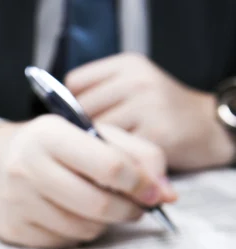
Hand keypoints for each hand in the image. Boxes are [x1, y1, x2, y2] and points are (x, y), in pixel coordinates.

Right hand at [0, 115, 176, 248]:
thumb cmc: (54, 148)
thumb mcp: (93, 135)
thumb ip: (138, 156)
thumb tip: (167, 194)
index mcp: (50, 134)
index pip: (109, 165)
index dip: (140, 183)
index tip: (154, 192)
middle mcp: (26, 166)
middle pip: (98, 204)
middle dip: (128, 210)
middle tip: (134, 207)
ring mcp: (16, 200)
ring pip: (84, 228)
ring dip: (102, 223)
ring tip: (96, 206)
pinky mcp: (12, 228)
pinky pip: (64, 241)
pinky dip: (77, 232)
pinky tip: (69, 215)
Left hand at [65, 53, 235, 170]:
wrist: (208, 126)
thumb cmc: (159, 112)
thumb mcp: (132, 88)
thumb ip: (99, 95)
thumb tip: (55, 121)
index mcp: (126, 65)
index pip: (74, 83)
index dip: (70, 106)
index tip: (76, 123)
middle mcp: (137, 80)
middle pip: (82, 111)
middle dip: (79, 133)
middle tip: (85, 148)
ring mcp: (148, 106)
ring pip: (97, 134)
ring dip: (94, 152)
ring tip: (100, 160)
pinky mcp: (157, 134)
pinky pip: (117, 153)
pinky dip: (112, 164)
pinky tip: (117, 168)